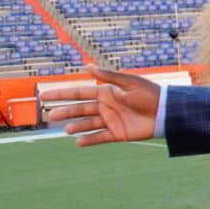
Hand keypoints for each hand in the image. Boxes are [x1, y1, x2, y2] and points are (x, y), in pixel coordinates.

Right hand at [41, 64, 159, 146]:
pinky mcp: (117, 133)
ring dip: (76, 126)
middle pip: (80, 109)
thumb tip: (86, 66)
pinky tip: (78, 142)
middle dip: (65, 111)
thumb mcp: (128, 82)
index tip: (44, 95)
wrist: (166, 111)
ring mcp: (110, 120)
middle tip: (49, 115)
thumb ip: (108, 76)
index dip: (62, 94)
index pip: (79, 92)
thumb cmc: (149, 93)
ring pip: (87, 124)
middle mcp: (105, 106)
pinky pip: (99, 137)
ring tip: (66, 129)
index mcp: (106, 92)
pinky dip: (89, 139)